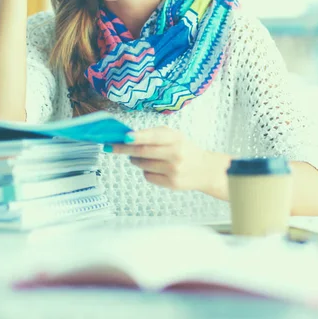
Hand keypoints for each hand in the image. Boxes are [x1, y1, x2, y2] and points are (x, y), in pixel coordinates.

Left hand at [106, 126, 229, 196]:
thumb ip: (154, 134)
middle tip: (112, 146)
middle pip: (143, 151)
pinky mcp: (171, 183)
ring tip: (139, 157)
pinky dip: (146, 171)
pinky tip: (154, 168)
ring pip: (143, 165)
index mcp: (176, 138)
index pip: (153, 137)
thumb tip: (128, 137)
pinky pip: (148, 176)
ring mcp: (173, 170)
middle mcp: (175, 154)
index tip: (123, 137)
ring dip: (135, 160)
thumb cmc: (185, 149)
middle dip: (124, 149)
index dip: (137, 137)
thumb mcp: (175, 136)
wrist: (205, 170)